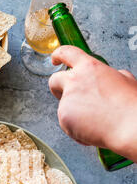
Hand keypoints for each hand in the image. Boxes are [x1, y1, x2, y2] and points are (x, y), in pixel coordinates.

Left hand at [48, 46, 136, 160]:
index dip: (58, 55)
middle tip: (65, 96)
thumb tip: (110, 78)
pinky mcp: (63, 117)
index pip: (67, 53)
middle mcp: (75, 81)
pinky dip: (75, 129)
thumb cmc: (129, 105)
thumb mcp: (125, 80)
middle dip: (57, 88)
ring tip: (94, 120)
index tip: (55, 58)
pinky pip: (66, 123)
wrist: (128, 126)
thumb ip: (110, 76)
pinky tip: (92, 129)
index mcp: (90, 68)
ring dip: (74, 114)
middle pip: (54, 80)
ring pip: (63, 107)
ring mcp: (67, 99)